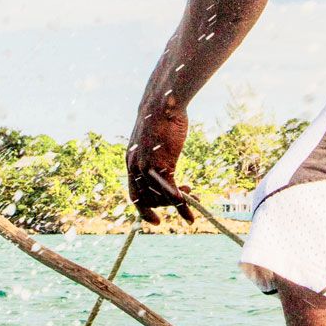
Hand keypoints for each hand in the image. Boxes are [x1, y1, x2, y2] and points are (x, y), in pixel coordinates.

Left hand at [127, 101, 193, 223]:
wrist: (162, 104)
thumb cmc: (161, 119)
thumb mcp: (153, 141)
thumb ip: (153, 156)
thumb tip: (163, 164)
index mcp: (131, 162)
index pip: (134, 195)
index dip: (144, 210)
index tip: (156, 221)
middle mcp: (134, 168)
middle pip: (147, 200)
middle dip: (165, 206)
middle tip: (183, 202)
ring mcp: (146, 168)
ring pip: (159, 198)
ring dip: (177, 204)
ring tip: (194, 199)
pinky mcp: (160, 165)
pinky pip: (171, 192)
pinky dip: (181, 205)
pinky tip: (191, 209)